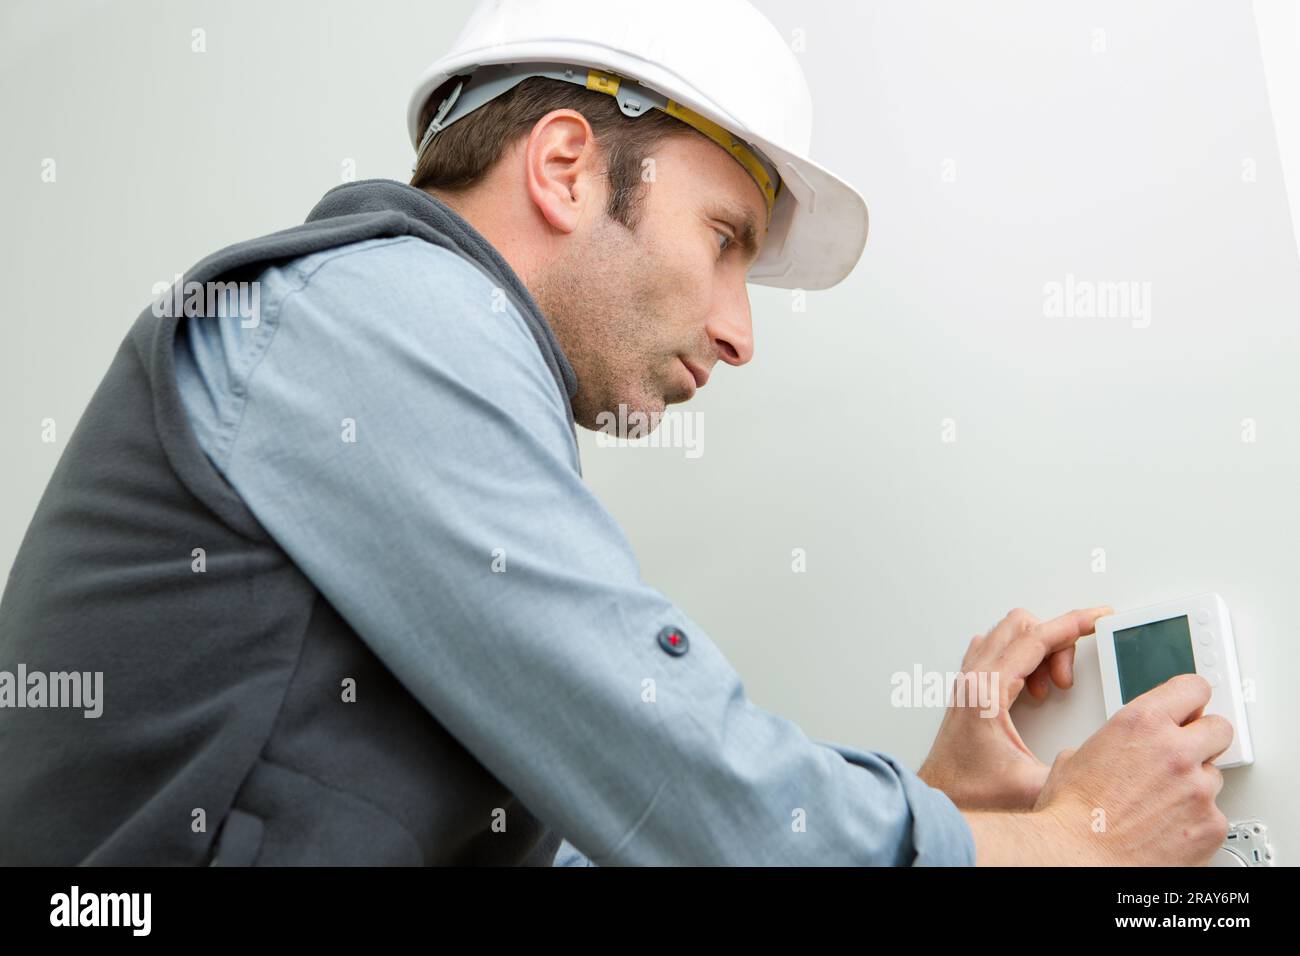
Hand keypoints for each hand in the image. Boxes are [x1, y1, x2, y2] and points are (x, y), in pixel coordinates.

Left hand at [917, 604, 1110, 810]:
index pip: (1035, 638)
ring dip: (1039, 651)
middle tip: (1068, 680)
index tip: (1099, 616)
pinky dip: (1023, 658)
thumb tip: (1105, 764)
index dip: (1073, 624)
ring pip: (1009, 634)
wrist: (939, 798)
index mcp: (986, 690)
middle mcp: (973, 677)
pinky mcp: (969, 687)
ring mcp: (968, 679)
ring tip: (1052, 688)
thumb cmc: (971, 792)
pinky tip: (1033, 689)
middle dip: (1056, 642)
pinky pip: (998, 649)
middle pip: (1022, 626)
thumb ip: (1071, 775)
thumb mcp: (1032, 788)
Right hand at [1030, 673, 1231, 864]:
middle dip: (1204, 738)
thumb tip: (1119, 748)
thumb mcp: (1077, 756)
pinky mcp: (1211, 825)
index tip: (1191, 707)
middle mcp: (1175, 750)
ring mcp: (1198, 789)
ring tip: (1162, 801)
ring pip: (1215, 775)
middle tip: (1185, 753)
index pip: (1193, 689)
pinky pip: (1214, 814)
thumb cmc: (1070, 814)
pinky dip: (1196, 821)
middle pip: (1219, 728)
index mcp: (1140, 723)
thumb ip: (1113, 742)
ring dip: (1195, 784)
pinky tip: (1168, 826)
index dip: (1191, 699)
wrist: (1077, 858)